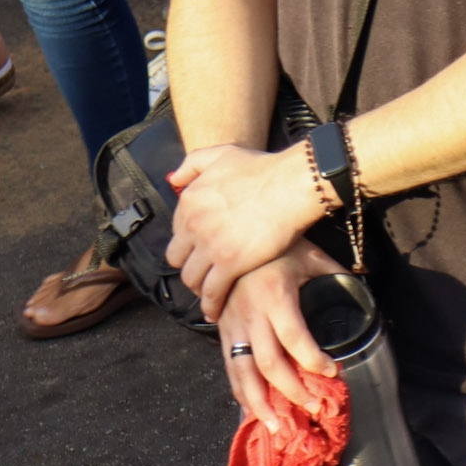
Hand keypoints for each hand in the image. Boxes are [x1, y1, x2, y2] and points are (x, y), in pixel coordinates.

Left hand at [167, 141, 324, 320]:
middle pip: (177, 258)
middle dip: (189, 265)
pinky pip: (211, 293)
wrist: (290, 185)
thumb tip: (175, 180)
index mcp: (189, 199)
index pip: (176, 231)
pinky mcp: (229, 265)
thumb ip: (193, 163)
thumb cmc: (263, 168)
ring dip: (198, 288)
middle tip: (204, 272)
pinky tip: (215, 311)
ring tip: (209, 293)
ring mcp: (210, 246)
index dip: (188, 242)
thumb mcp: (222, 154)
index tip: (199, 249)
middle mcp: (193, 224)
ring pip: (191, 278)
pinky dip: (211, 305)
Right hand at [217, 239, 344, 431]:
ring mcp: (232, 325)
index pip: (296, 339)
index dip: (315, 361)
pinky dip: (240, 391)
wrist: (231, 238)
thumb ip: (335, 273)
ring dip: (260, 404)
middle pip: (270, 364)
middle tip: (312, 408)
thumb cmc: (277, 246)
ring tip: (275, 429)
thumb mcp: (310, 255)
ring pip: (243, 373)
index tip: (334, 373)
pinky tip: (252, 410)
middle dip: (292, 392)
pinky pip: (229, 367)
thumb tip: (364, 285)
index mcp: (275, 297)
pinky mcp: (222, 330)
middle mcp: (252, 315)